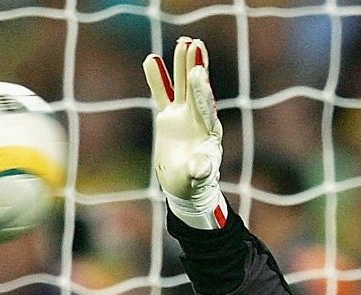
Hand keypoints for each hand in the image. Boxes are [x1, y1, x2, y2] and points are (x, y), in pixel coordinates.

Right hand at [142, 36, 227, 227]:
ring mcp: (183, 115)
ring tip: (183, 42)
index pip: (204, 106)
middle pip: (197, 88)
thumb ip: (200, 171)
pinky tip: (152, 59)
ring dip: (182, 65)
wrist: (185, 187)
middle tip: (195, 45)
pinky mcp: (170, 117)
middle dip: (196, 67)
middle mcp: (198, 118)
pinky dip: (158, 78)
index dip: (201, 89)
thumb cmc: (193, 184)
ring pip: (182, 85)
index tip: (198, 71)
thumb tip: (201, 166)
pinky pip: (163, 93)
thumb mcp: (196, 180)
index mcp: (208, 131)